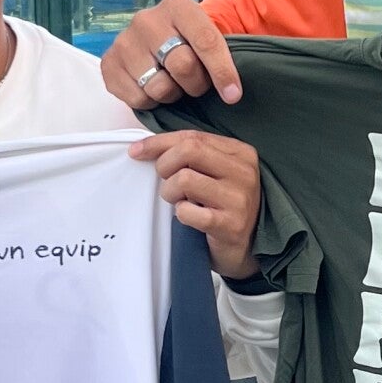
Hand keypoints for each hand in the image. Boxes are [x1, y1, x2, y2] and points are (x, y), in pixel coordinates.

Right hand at [102, 0, 241, 108]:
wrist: (153, 40)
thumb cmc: (187, 41)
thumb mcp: (206, 34)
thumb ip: (222, 54)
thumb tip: (233, 93)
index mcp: (177, 6)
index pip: (206, 41)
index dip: (222, 72)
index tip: (233, 95)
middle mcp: (146, 19)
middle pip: (183, 66)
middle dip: (196, 84)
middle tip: (196, 84)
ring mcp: (124, 41)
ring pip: (159, 87)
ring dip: (172, 94)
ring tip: (172, 83)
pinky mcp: (109, 64)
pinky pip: (138, 99)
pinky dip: (150, 101)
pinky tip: (152, 87)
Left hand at [130, 132, 262, 279]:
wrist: (244, 246)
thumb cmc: (222, 205)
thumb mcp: (214, 172)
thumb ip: (190, 154)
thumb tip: (143, 147)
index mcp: (240, 153)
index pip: (193, 136)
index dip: (159, 142)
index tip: (137, 151)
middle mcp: (244, 172)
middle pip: (189, 150)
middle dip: (165, 165)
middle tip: (166, 181)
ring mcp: (239, 199)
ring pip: (184, 179)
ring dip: (170, 192)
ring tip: (179, 201)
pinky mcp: (230, 225)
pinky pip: (188, 211)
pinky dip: (181, 213)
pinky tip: (189, 216)